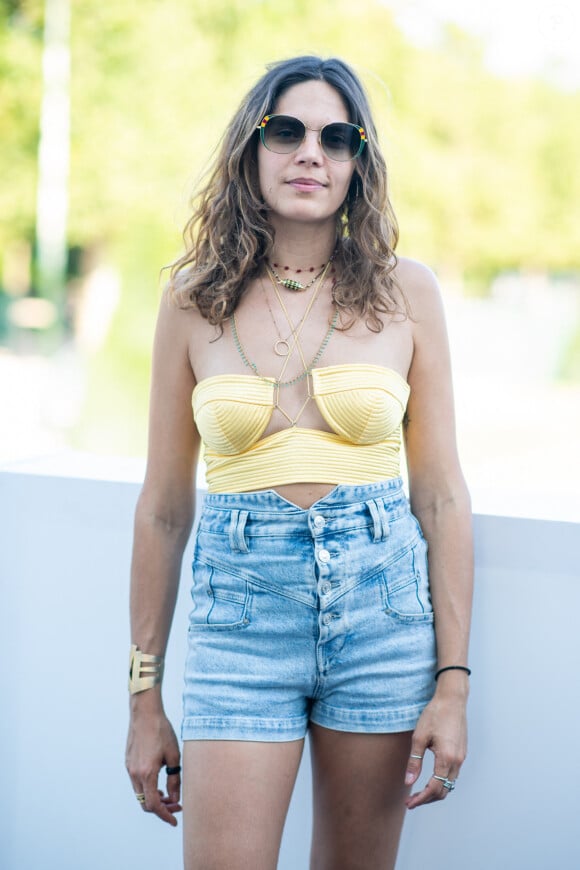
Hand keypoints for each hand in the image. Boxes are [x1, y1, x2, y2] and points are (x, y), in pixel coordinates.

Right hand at [126, 703, 181, 825]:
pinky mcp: (128, 762)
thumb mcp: (173, 755)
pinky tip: (158, 782)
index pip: (154, 805)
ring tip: (168, 795)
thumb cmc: (161, 731)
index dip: (165, 815)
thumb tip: (175, 797)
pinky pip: (137, 783)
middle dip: (161, 808)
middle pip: (145, 803)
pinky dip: (147, 788)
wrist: (145, 713)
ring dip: (153, 798)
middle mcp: (135, 774)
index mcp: (147, 774)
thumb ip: (174, 779)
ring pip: (140, 794)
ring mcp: (129, 768)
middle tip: (176, 805)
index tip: (174, 820)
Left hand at [404, 689, 466, 809]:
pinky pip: (453, 774)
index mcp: (446, 758)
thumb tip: (408, 782)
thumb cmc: (434, 714)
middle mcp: (457, 761)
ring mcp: (461, 757)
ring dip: (435, 791)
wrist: (452, 699)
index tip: (409, 803)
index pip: (434, 788)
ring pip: (450, 784)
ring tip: (419, 793)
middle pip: (444, 790)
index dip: (421, 799)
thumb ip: (414, 761)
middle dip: (427, 799)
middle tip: (411, 801)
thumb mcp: (419, 737)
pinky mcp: (461, 752)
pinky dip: (442, 782)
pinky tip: (431, 779)